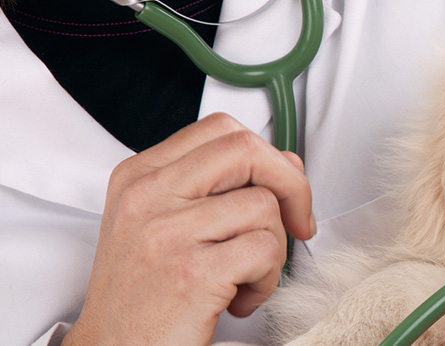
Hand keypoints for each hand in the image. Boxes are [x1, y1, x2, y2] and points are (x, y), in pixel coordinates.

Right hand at [62, 113, 315, 345]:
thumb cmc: (144, 297)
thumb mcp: (166, 226)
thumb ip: (218, 188)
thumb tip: (286, 164)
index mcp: (140, 177)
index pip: (220, 130)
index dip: (267, 155)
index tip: (284, 190)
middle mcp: (147, 196)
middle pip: (246, 150)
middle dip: (291, 186)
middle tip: (298, 224)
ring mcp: (166, 232)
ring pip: (264, 206)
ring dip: (274, 251)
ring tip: (246, 278)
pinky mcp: (190, 273)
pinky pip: (265, 251)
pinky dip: (267, 282)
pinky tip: (240, 299)